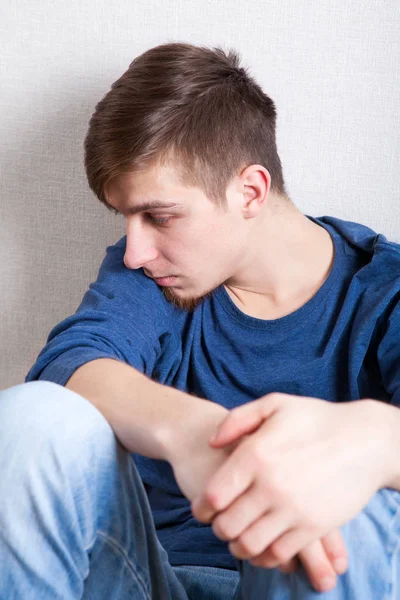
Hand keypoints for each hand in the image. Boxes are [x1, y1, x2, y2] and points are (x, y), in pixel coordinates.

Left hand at [165, 398, 347, 592]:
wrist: (364, 440)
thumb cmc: (316, 419)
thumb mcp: (275, 404)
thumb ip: (237, 419)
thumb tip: (212, 441)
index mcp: (256, 455)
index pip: (214, 497)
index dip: (202, 507)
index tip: (203, 508)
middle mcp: (271, 485)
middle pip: (228, 526)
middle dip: (218, 528)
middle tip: (221, 523)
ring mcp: (293, 509)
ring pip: (250, 545)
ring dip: (238, 545)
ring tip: (239, 537)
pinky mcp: (314, 527)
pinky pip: (279, 554)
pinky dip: (265, 556)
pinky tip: (264, 544)